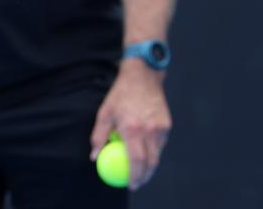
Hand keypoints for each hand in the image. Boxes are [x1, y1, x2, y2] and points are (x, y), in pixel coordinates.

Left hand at [89, 62, 171, 188]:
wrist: (142, 77)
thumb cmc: (120, 95)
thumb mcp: (104, 113)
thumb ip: (99, 136)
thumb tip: (94, 156)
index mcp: (133, 128)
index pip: (137, 160)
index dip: (134, 175)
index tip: (130, 184)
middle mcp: (150, 130)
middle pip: (151, 162)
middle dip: (144, 176)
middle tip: (136, 183)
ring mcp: (161, 128)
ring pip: (157, 154)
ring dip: (149, 165)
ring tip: (139, 171)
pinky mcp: (167, 124)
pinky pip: (160, 144)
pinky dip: (153, 151)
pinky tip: (145, 152)